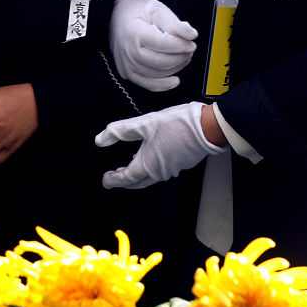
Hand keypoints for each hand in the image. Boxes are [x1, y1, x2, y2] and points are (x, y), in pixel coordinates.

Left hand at [96, 101, 226, 188]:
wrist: (206, 128)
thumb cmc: (177, 125)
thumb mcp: (143, 124)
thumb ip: (120, 131)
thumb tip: (100, 140)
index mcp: (147, 164)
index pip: (126, 178)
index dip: (113, 180)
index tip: (105, 181)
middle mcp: (159, 171)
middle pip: (137, 182)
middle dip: (124, 182)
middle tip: (114, 179)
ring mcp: (172, 169)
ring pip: (150, 178)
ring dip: (137, 176)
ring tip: (129, 169)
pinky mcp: (182, 164)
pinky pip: (162, 172)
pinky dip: (151, 169)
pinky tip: (150, 159)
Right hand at [109, 0, 197, 91]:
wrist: (117, 17)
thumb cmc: (138, 12)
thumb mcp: (157, 9)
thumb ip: (174, 23)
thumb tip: (192, 35)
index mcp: (135, 33)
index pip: (164, 44)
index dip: (182, 45)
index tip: (192, 42)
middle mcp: (128, 51)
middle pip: (162, 62)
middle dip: (181, 57)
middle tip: (190, 50)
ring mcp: (126, 64)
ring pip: (157, 74)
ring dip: (176, 68)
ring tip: (183, 57)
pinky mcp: (126, 72)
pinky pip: (147, 84)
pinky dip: (163, 85)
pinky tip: (175, 80)